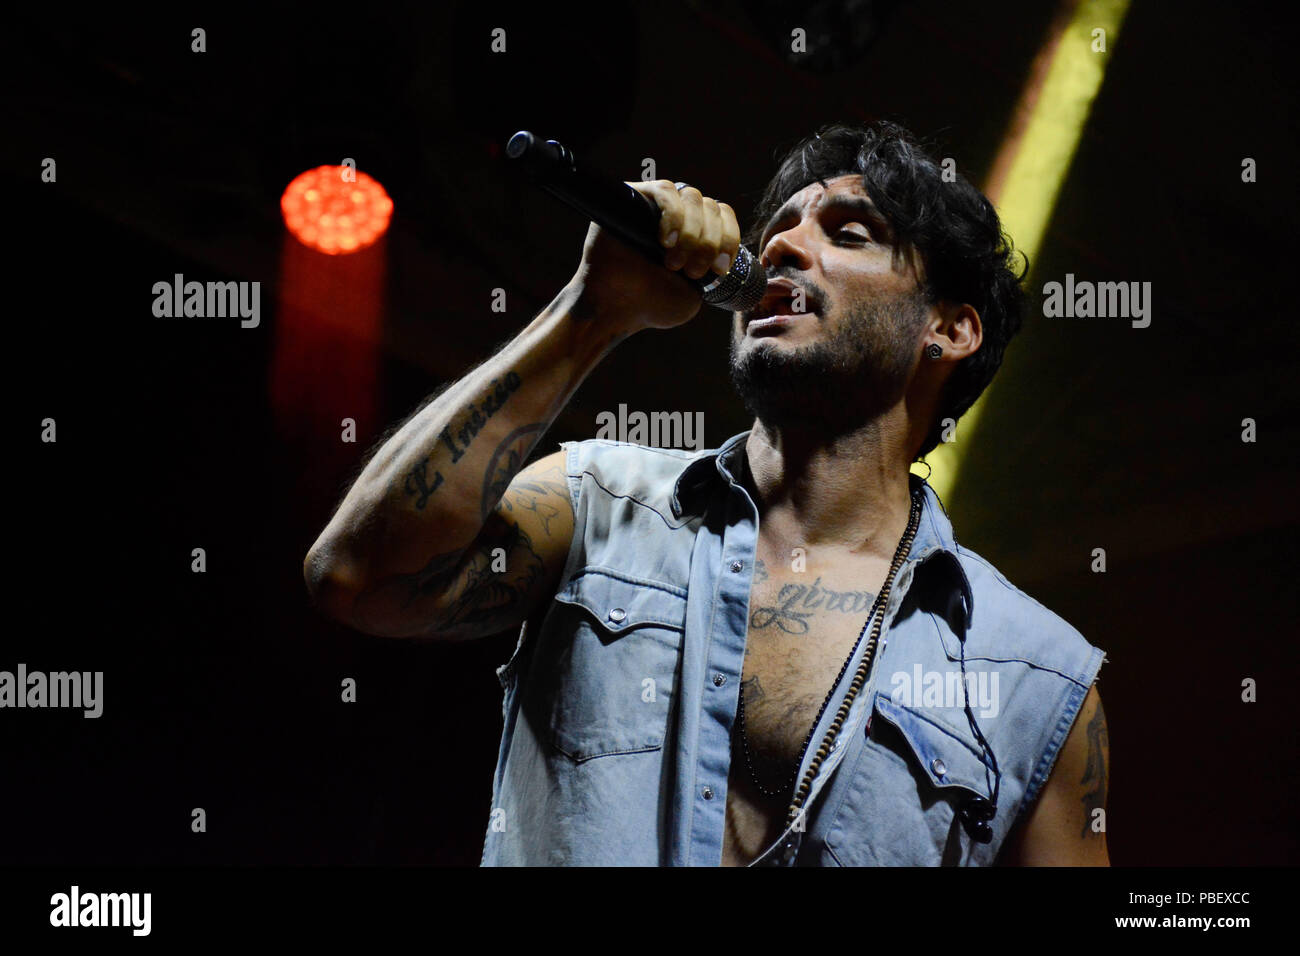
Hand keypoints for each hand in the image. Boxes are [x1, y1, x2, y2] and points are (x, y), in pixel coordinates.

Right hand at [566, 180, 741, 333]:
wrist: (615, 309)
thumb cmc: (652, 305)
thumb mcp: (695, 293)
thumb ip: (712, 269)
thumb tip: (728, 252)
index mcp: (697, 232)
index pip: (724, 215)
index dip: (729, 239)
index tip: (719, 269)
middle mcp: (679, 214)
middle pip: (710, 206)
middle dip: (708, 242)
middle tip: (691, 271)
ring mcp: (657, 204)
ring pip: (692, 197)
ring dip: (691, 232)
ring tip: (674, 262)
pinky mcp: (634, 197)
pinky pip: (665, 190)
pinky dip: (673, 215)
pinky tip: (665, 240)